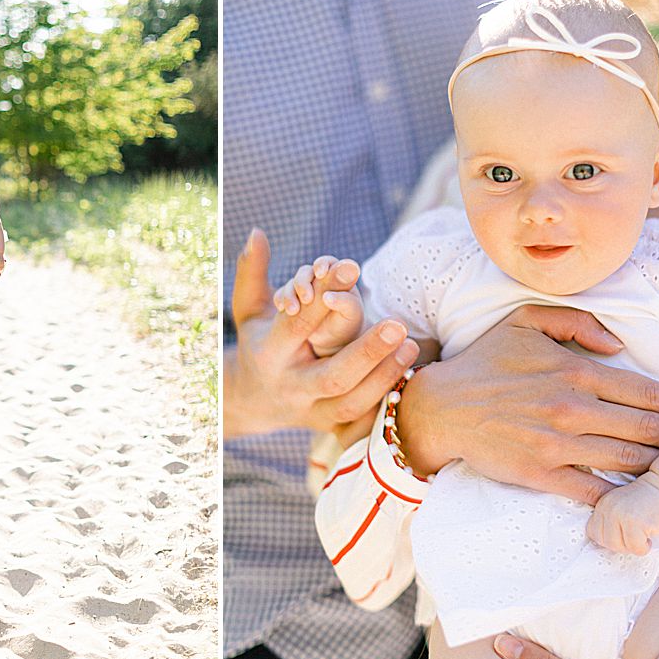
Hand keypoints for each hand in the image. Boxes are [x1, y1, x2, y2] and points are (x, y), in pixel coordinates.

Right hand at [224, 229, 418, 437]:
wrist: (252, 402)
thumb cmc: (258, 342)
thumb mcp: (247, 309)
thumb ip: (252, 272)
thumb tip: (257, 232)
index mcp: (269, 353)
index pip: (300, 323)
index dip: (324, 294)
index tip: (352, 266)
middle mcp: (290, 386)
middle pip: (331, 376)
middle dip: (365, 352)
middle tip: (398, 325)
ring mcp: (311, 412)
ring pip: (351, 403)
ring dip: (383, 377)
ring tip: (411, 346)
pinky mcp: (330, 426)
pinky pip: (361, 420)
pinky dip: (385, 400)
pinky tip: (409, 374)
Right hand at [272, 256, 364, 357]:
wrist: (332, 347)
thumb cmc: (347, 328)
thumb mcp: (350, 316)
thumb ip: (346, 301)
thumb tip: (330, 296)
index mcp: (339, 280)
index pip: (330, 264)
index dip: (323, 265)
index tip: (320, 274)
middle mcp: (320, 282)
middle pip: (307, 272)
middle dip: (303, 282)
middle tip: (307, 299)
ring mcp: (305, 291)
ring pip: (293, 283)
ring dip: (290, 294)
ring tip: (292, 311)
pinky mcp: (293, 301)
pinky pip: (282, 295)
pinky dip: (281, 300)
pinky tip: (282, 310)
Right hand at [397, 305, 658, 503]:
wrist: (439, 407)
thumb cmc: (485, 362)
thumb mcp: (524, 321)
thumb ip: (576, 322)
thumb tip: (617, 344)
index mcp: (575, 371)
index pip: (648, 393)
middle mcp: (572, 409)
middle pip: (649, 430)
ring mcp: (558, 445)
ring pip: (630, 462)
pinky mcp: (542, 475)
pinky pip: (595, 492)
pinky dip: (624, 499)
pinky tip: (645, 501)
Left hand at [586, 478, 658, 555]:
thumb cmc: (648, 502)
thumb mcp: (622, 506)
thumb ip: (611, 520)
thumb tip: (606, 544)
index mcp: (603, 504)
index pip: (593, 532)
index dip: (609, 538)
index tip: (623, 535)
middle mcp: (609, 508)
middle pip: (605, 542)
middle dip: (622, 545)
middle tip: (635, 538)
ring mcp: (621, 514)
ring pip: (619, 546)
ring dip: (633, 547)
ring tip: (643, 536)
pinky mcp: (635, 522)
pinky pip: (635, 547)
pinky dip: (644, 547)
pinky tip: (650, 537)